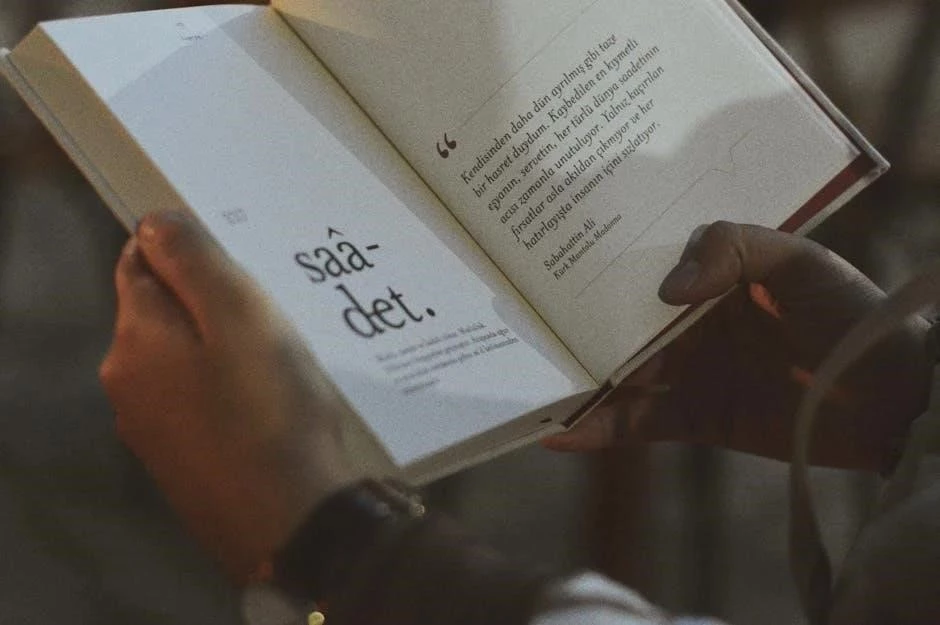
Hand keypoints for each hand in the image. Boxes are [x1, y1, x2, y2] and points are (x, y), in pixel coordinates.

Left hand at [100, 212, 357, 581]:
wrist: (291, 522)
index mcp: (135, 339)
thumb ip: (194, 262)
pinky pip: (198, 405)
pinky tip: (267, 406)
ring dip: (219, 350)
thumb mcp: (240, 316)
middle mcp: (127, 383)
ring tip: (277, 357)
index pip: (139, 264)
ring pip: (182, 363)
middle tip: (270, 310)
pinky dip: (226, 393)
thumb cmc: (270, 408)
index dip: (184, 252)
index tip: (237, 260)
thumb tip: (153, 221)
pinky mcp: (182, 464)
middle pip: (161, 316)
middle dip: (206, 303)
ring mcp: (152, 431)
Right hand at [544, 222, 930, 471]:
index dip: (599, 265)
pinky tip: (558, 433)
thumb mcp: (799, 261)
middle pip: (619, 323)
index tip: (551, 261)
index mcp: (712, 278)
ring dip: (575, 381)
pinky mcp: (695, 420)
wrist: (895, 400)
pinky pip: (638, 424)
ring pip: (619, 375)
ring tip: (523, 383)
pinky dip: (598, 430)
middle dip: (573, 325)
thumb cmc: (851, 315)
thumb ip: (732, 249)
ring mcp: (690, 372)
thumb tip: (664, 290)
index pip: (643, 267)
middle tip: (517, 324)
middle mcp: (691, 323)